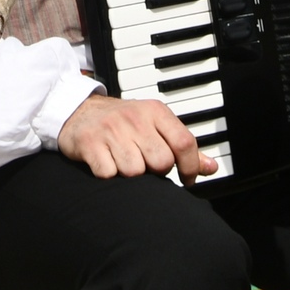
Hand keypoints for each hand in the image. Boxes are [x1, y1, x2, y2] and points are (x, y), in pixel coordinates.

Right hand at [56, 94, 211, 181]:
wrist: (78, 110)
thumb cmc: (122, 123)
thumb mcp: (155, 126)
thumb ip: (182, 148)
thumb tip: (211, 168)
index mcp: (155, 111)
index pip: (184, 142)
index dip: (190, 167)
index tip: (186, 178)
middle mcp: (135, 118)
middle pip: (161, 162)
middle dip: (155, 170)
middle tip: (144, 163)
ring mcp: (111, 129)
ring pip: (135, 171)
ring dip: (130, 174)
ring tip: (123, 161)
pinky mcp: (90, 143)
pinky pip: (109, 174)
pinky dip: (108, 175)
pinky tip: (106, 163)